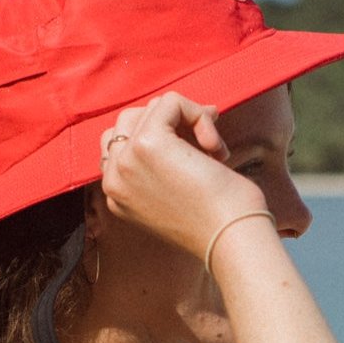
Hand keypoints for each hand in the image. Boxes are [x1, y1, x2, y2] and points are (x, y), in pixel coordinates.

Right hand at [98, 92, 266, 257]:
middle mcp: (114, 178)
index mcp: (116, 194)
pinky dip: (199, 116)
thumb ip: (167, 159)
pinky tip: (216, 148)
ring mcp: (126, 160)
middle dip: (174, 124)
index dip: (164, 137)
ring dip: (190, 120)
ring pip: (152, 108)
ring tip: (214, 150)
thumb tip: (192, 108)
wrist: (230, 240)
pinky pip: (171, 102)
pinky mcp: (147, 143)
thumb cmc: (217, 220)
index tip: (198, 153)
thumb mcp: (178, 192)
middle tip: (208, 147)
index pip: (122, 141)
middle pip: (133, 119)